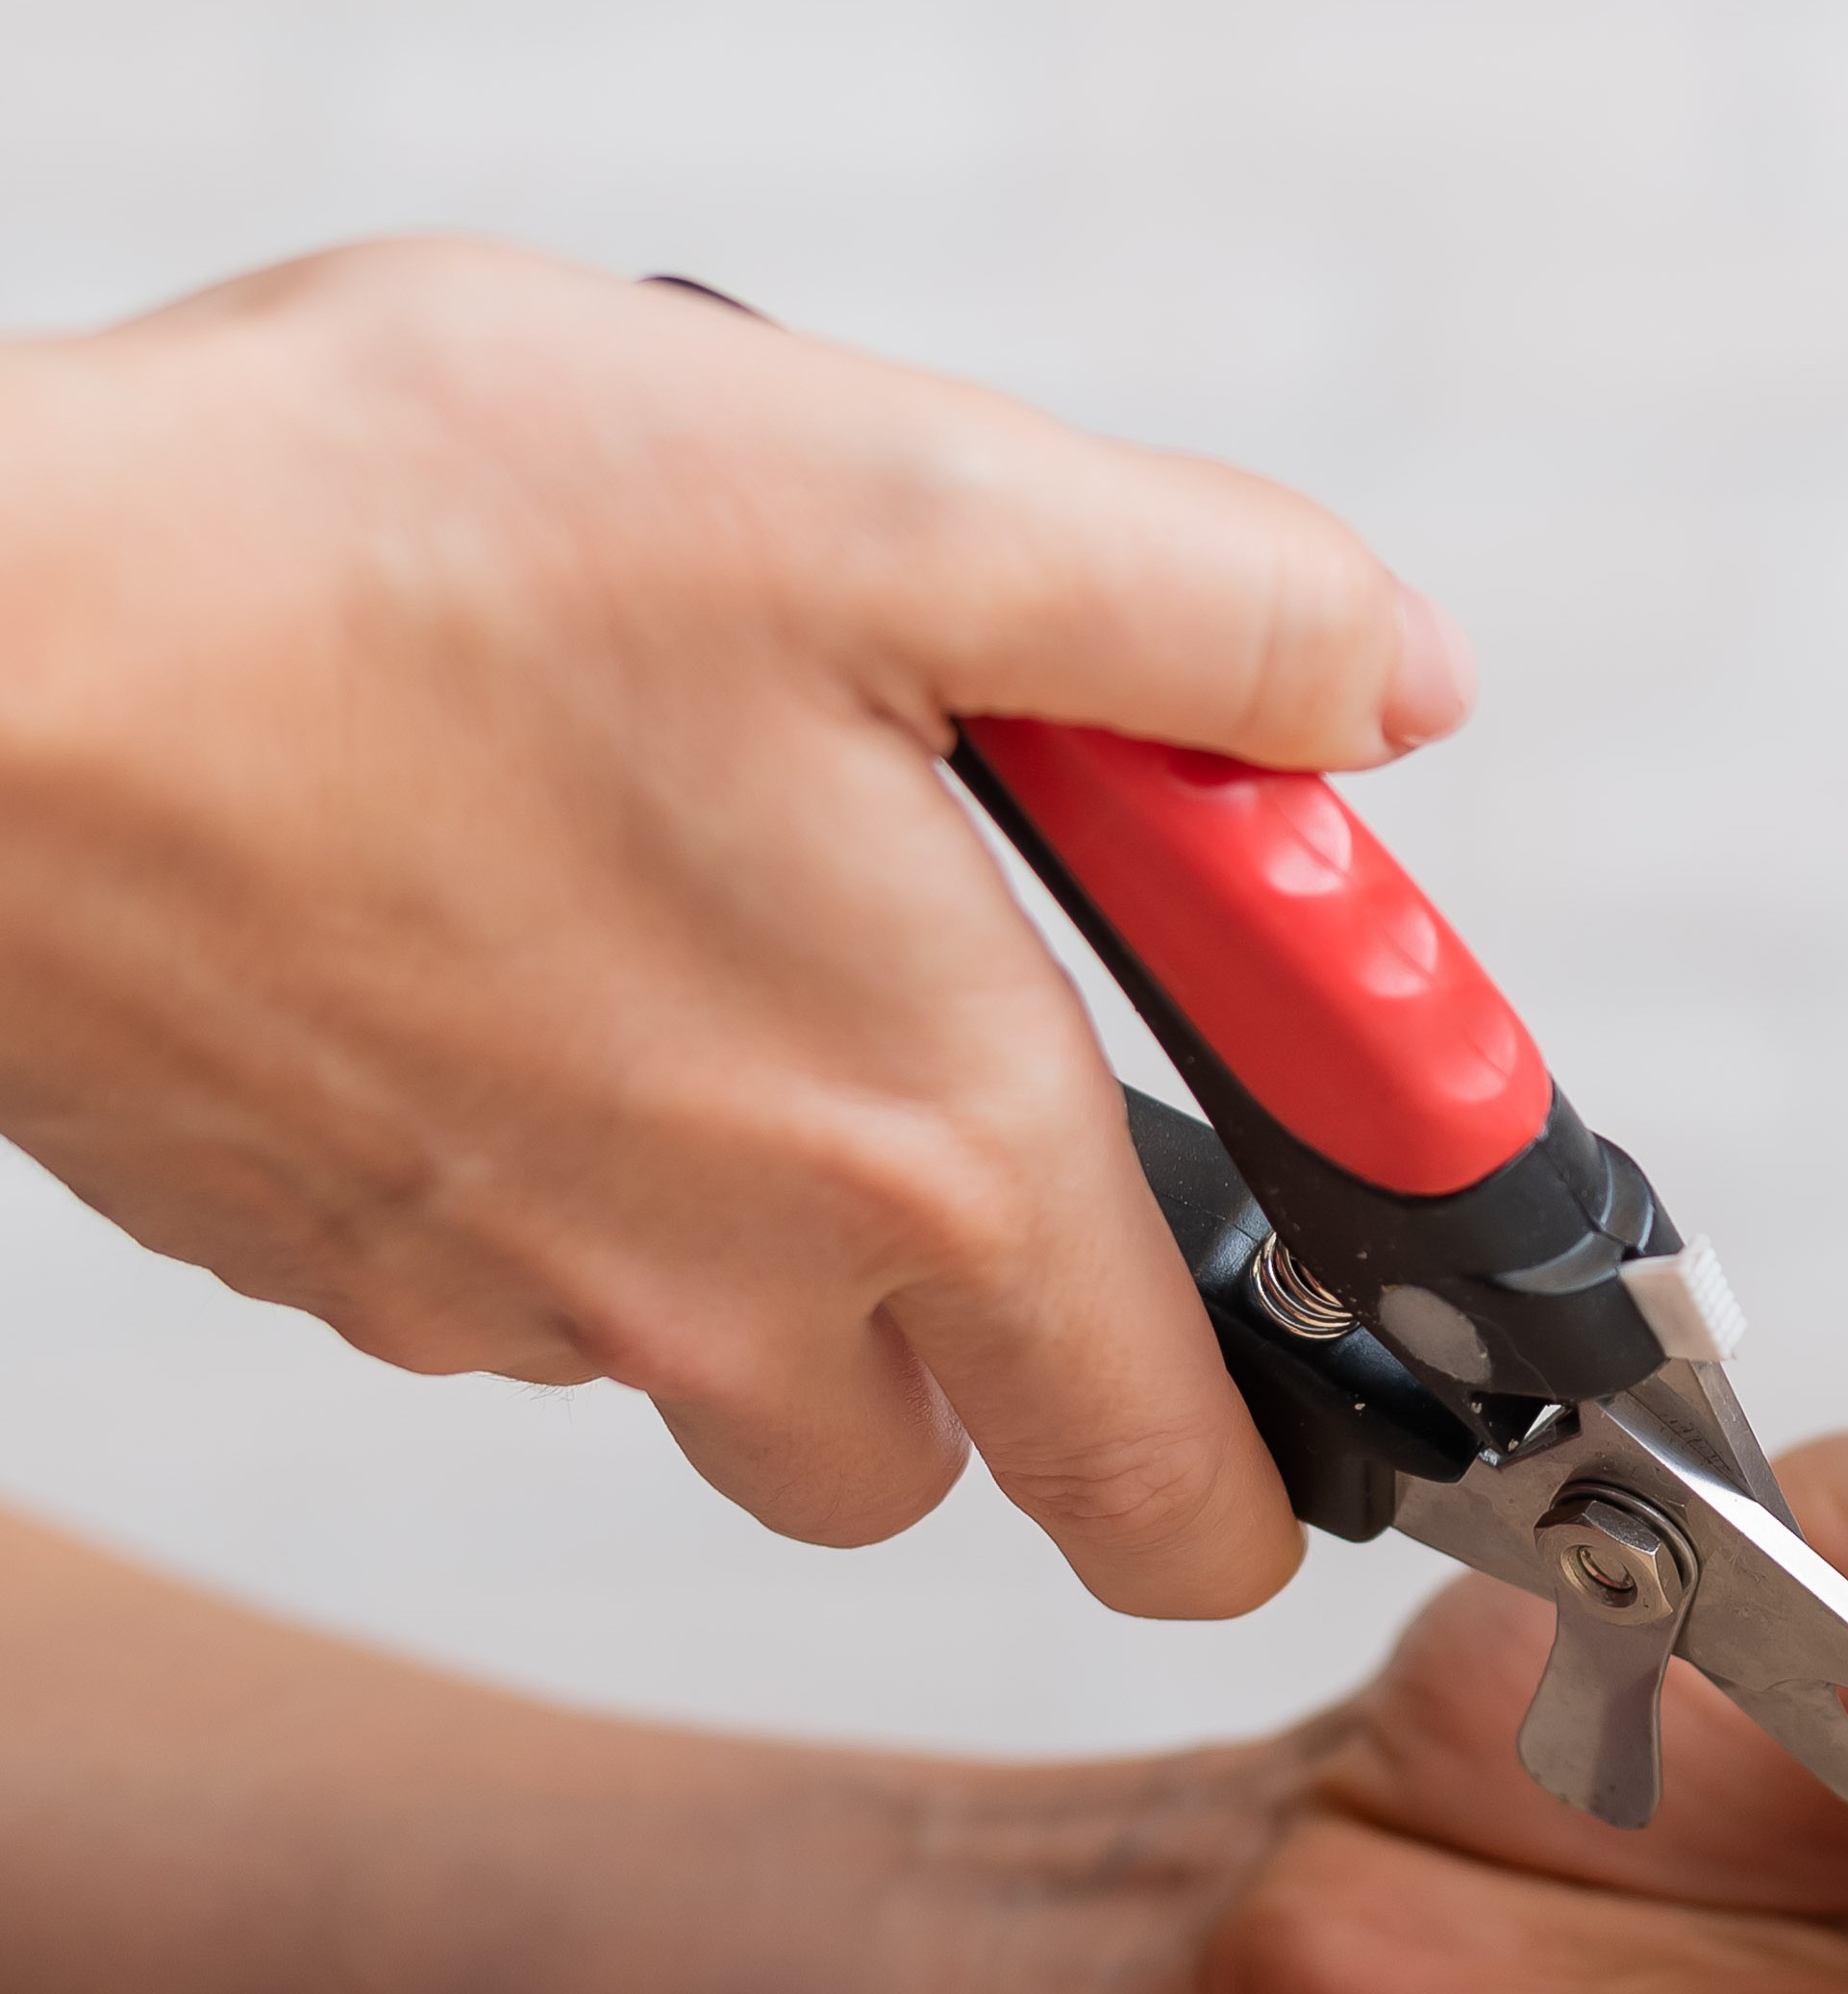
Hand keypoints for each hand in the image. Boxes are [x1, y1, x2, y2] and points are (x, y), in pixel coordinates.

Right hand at [0, 238, 1468, 1613]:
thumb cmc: (381, 557)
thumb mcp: (900, 495)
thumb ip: (1210, 616)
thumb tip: (1392, 691)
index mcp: (926, 1155)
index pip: (1182, 1498)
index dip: (1293, 1455)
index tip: (1321, 1293)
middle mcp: (717, 1290)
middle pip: (957, 1447)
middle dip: (1024, 1295)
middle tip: (986, 1021)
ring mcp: (490, 1291)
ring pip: (725, 1361)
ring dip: (782, 1202)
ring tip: (728, 898)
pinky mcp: (309, 1240)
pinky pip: (518, 1269)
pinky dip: (572, 1140)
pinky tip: (517, 907)